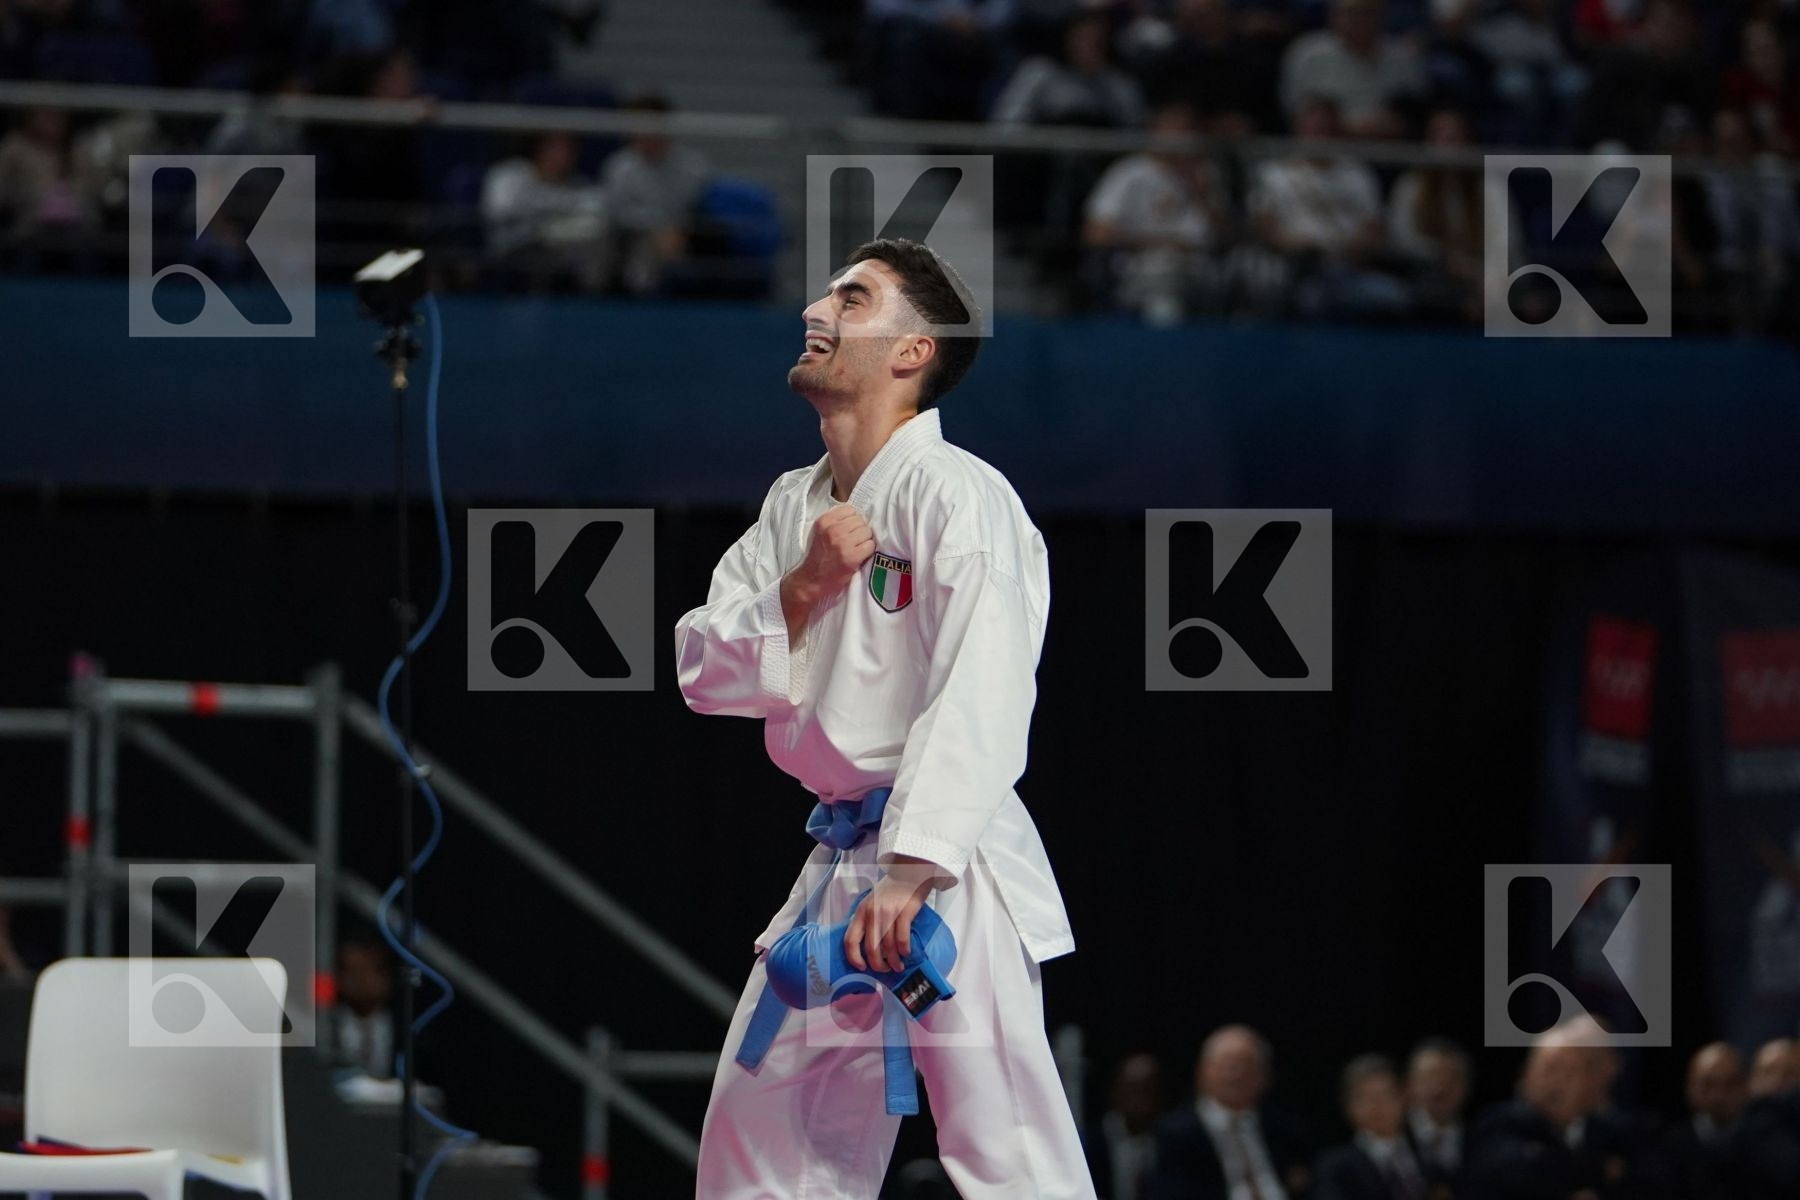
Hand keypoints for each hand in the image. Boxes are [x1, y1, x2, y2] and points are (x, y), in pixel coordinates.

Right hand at [781, 504, 873, 637]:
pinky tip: (859, 557)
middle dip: (859, 531)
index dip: (852, 521)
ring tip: (856, 549)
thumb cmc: (817, 557)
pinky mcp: (851, 557)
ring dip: (865, 541)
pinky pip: (870, 546)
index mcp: (824, 521)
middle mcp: (833, 530)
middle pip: (860, 521)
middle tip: (853, 542)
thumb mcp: (819, 533)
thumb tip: (856, 516)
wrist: (811, 580)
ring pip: (867, 532)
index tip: (849, 531)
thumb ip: (834, 522)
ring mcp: (842, 543)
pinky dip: (867, 552)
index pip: (850, 510)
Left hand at [843, 858, 938, 974]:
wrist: (909, 872)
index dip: (854, 958)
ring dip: (894, 961)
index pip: (850, 940)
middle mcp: (872, 913)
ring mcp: (888, 912)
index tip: (862, 968)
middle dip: (878, 965)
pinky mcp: (904, 912)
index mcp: (860, 912)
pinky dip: (904, 950)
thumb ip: (866, 920)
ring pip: (888, 947)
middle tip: (884, 970)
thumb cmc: (890, 891)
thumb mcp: (871, 903)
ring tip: (898, 966)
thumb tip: (865, 947)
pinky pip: (902, 939)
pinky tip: (907, 954)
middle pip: (871, 949)